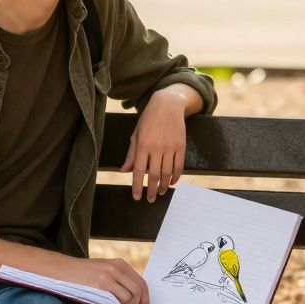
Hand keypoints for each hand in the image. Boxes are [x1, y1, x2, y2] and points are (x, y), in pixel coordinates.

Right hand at [53, 256, 149, 303]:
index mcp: (119, 264)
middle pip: (139, 289)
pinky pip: (120, 299)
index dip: (145, 297)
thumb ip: (118, 281)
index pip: (140, 281)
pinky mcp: (102, 284)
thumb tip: (132, 301)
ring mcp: (110, 275)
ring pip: (131, 296)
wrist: (64, 270)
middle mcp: (117, 267)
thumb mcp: (104, 271)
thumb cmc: (83, 274)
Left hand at [120, 87, 188, 201]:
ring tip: (161, 192)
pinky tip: (173, 182)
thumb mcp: (136, 134)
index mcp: (142, 145)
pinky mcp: (180, 146)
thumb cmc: (148, 119)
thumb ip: (131, 154)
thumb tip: (124, 171)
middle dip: (152, 190)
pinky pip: (179, 166)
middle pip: (155, 176)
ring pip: (168, 173)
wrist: (168, 104)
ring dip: (165, 186)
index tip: (137, 197)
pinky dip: (176, 177)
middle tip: (151, 199)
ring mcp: (170, 147)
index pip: (139, 171)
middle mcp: (156, 147)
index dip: (137, 186)